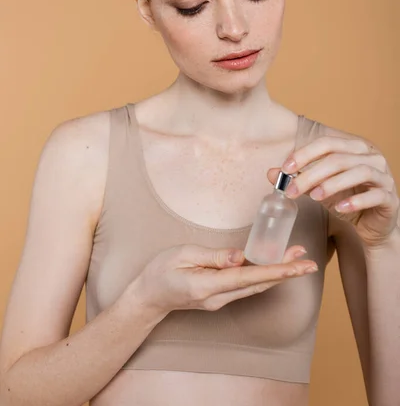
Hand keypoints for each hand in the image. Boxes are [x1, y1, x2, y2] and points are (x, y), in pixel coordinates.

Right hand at [135, 243, 317, 316]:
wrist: (148, 297)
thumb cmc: (160, 272)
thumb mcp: (182, 255)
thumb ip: (212, 256)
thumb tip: (240, 256)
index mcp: (207, 286)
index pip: (248, 277)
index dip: (276, 270)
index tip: (297, 265)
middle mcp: (218, 297)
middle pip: (259, 284)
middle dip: (286, 272)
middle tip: (308, 260)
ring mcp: (220, 300)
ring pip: (255, 286)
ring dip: (278, 272)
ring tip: (297, 257)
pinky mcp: (220, 296)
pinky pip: (246, 286)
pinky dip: (264, 275)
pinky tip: (274, 264)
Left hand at [267, 135, 398, 248]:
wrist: (373, 227)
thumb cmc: (346, 201)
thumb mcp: (319, 189)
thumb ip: (298, 178)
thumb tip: (270, 172)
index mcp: (354, 148)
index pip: (327, 144)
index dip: (305, 154)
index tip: (285, 168)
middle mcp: (372, 157)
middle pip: (339, 158)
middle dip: (311, 173)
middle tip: (291, 189)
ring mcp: (384, 176)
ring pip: (359, 172)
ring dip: (332, 184)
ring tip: (314, 197)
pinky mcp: (390, 197)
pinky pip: (375, 195)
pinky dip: (355, 201)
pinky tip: (339, 208)